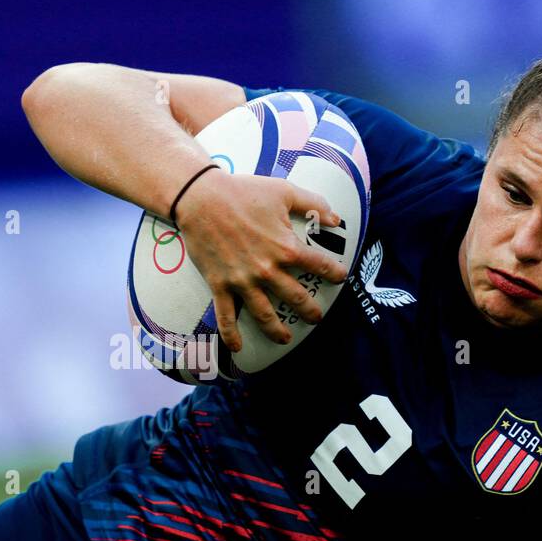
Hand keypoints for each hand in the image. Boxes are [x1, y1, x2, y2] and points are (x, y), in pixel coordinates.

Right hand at [173, 170, 348, 351]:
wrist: (201, 199)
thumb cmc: (243, 192)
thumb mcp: (284, 192)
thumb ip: (314, 204)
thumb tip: (336, 218)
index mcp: (286, 248)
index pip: (319, 266)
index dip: (334, 273)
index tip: (340, 278)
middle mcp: (267, 270)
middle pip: (296, 298)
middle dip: (310, 311)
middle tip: (316, 318)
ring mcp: (243, 281)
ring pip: (265, 315)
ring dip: (277, 331)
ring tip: (285, 339)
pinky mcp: (220, 285)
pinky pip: (227, 316)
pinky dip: (231, 335)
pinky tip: (237, 348)